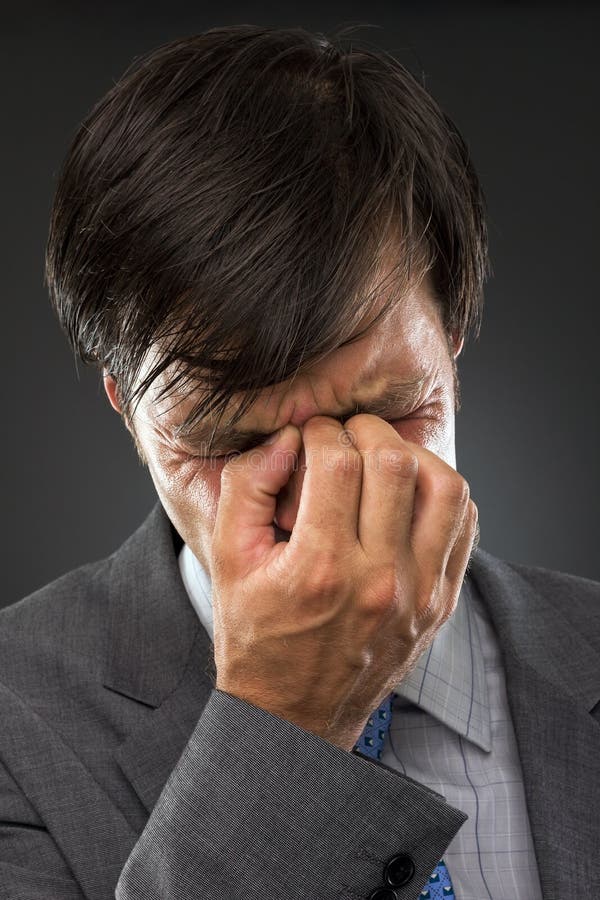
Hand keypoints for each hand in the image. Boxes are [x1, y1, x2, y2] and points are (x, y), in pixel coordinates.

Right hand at [209, 414, 477, 751]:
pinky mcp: (441, 603)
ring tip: (383, 456)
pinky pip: (464, 526)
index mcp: (320, 569)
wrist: (294, 717)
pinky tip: (410, 492)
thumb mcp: (229, 563)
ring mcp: (420, 594)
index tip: (310, 435)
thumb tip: (286, 441)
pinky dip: (443, 494)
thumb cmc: (257, 639)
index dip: (321, 432)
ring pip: (445, 488)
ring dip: (414, 456)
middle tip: (345, 434)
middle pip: (394, 464)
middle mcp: (379, 581)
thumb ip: (246, 489)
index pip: (338, 464)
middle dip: (366, 430)